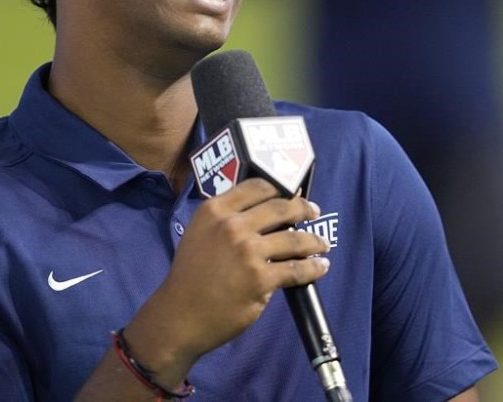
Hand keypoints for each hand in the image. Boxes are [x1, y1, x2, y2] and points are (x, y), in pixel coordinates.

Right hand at [122, 178, 330, 385]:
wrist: (180, 314)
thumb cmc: (190, 274)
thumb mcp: (199, 232)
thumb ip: (225, 218)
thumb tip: (260, 210)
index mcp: (215, 210)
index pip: (257, 187)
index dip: (280, 188)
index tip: (293, 191)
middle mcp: (232, 226)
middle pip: (280, 208)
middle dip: (302, 209)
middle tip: (313, 211)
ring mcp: (248, 252)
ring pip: (294, 239)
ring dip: (314, 240)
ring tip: (322, 244)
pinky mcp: (260, 279)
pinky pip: (296, 270)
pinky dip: (313, 268)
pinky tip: (320, 267)